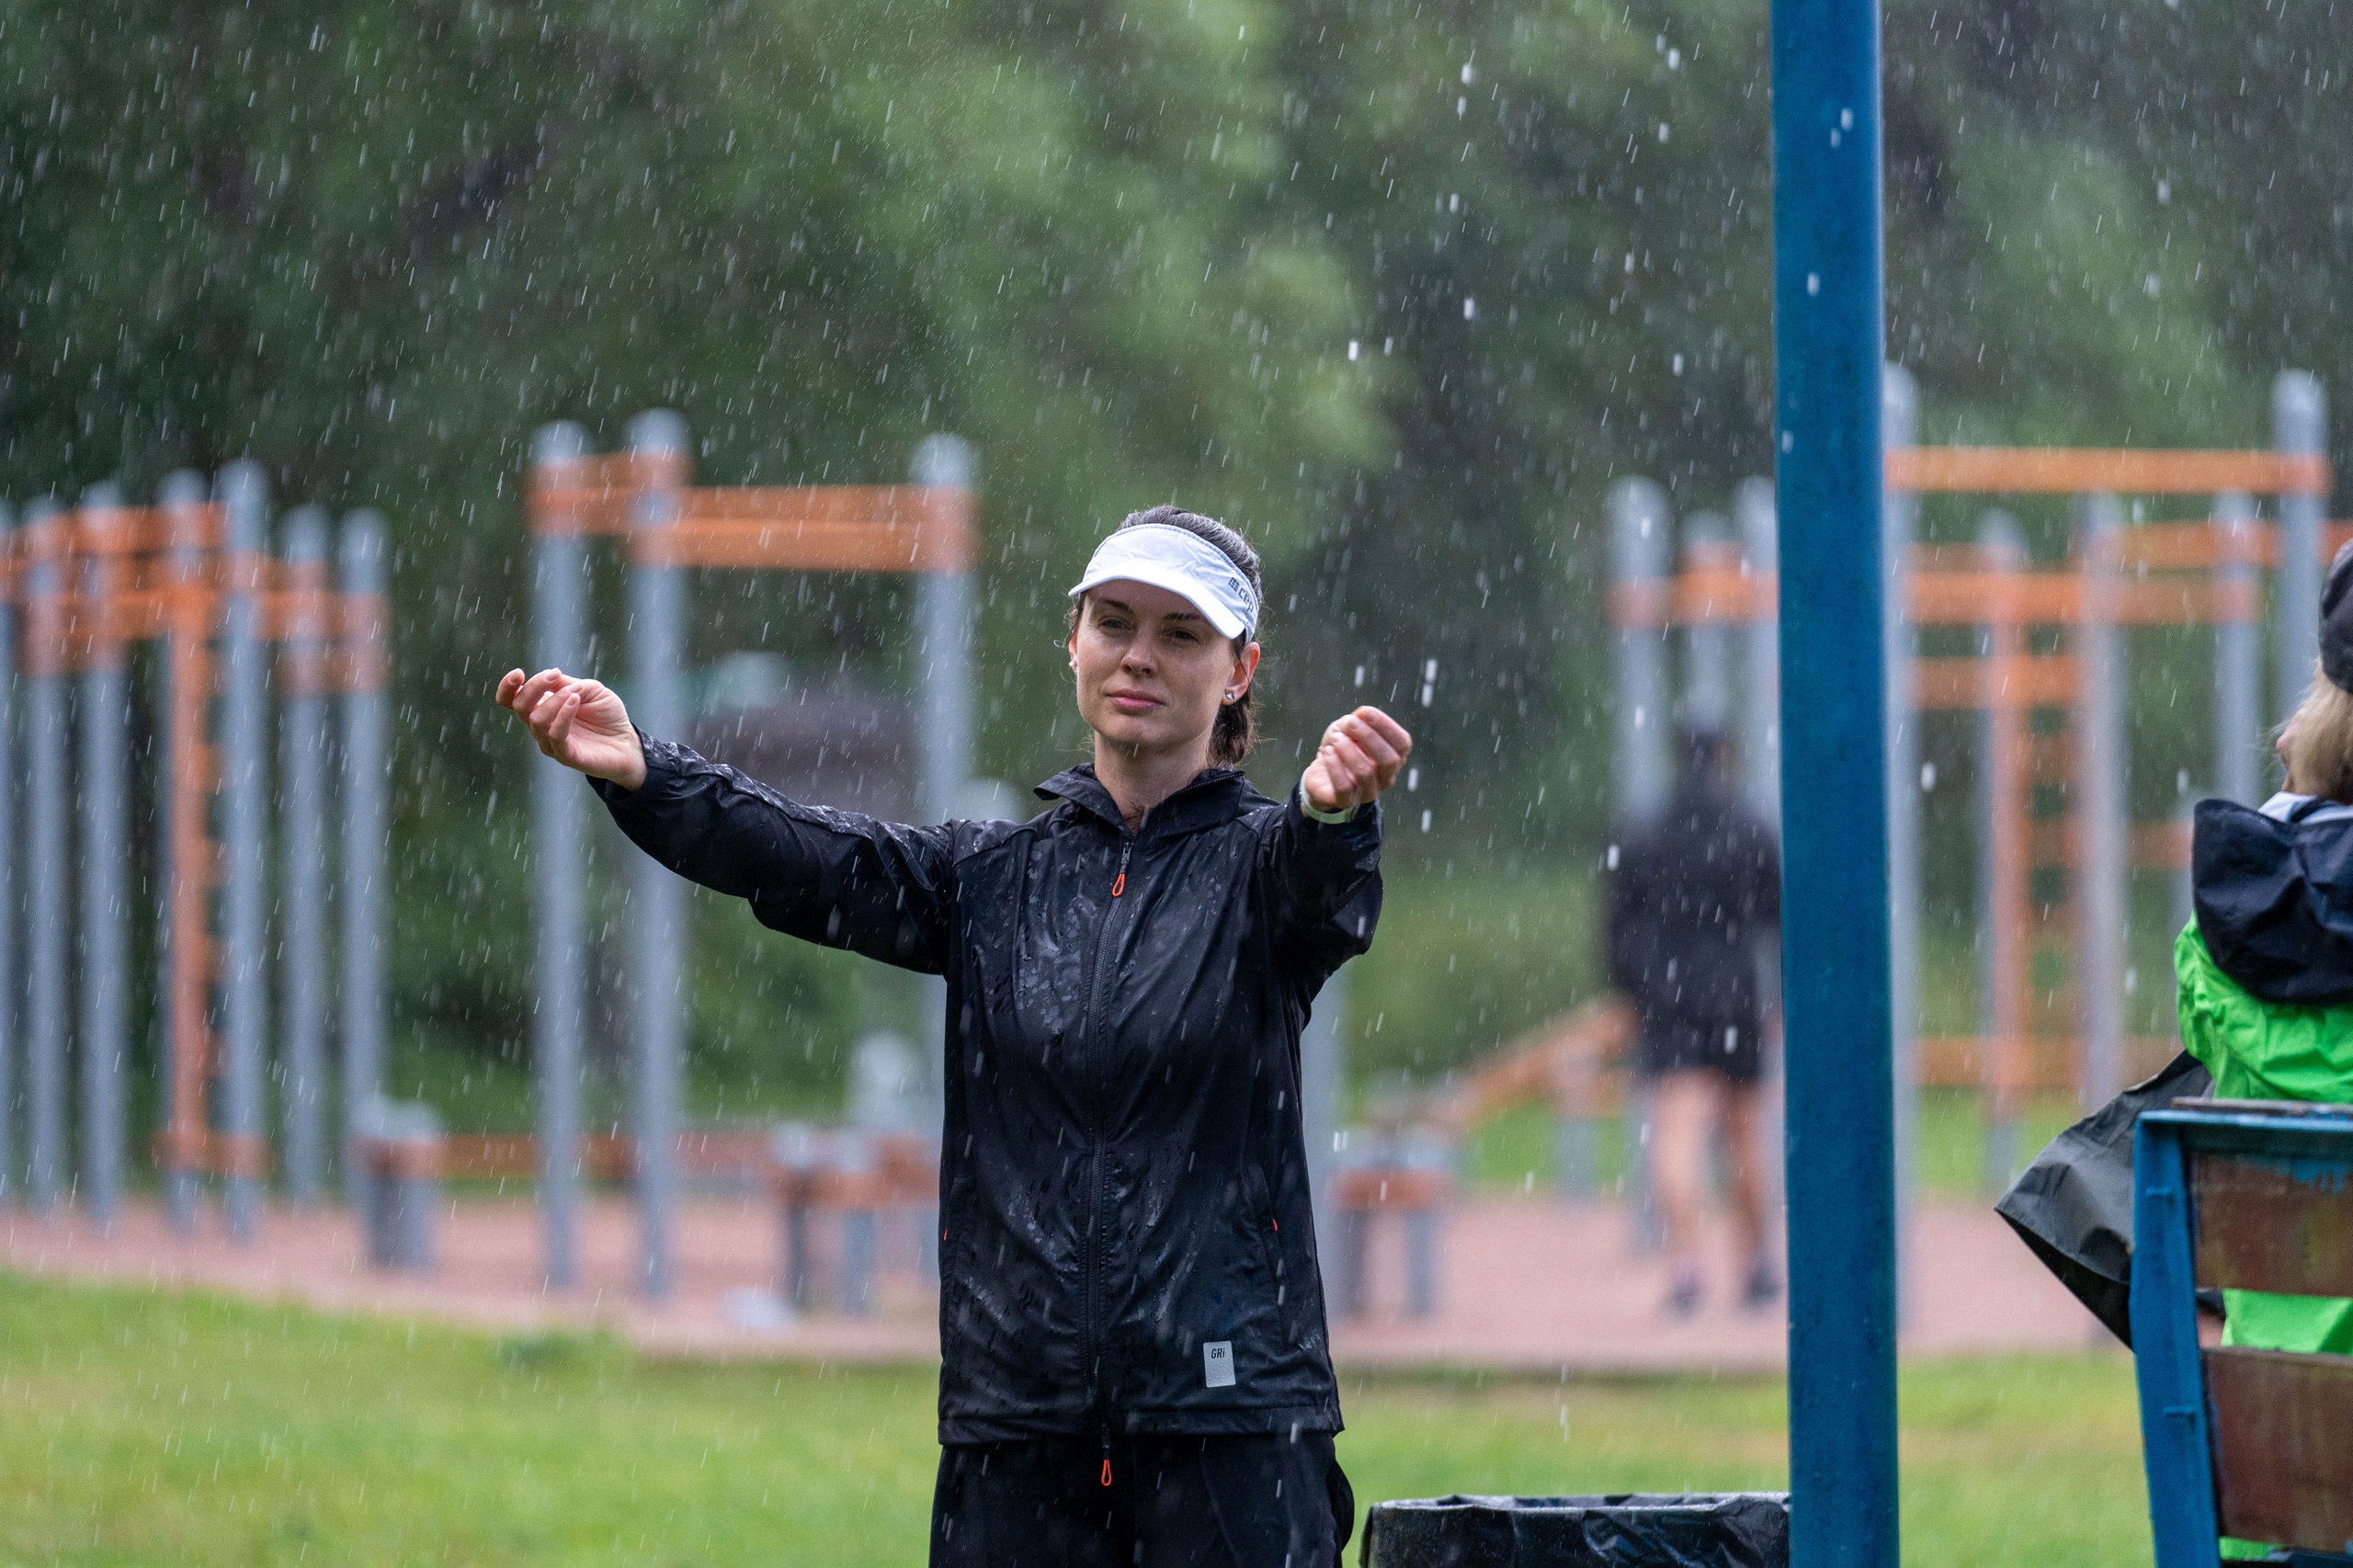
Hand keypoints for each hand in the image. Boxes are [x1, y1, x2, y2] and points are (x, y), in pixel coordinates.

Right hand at [494, 667, 647, 789]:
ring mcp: (551, 743)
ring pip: (536, 720)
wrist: (627, 742)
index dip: (507, 687)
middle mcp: (540, 726)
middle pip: (519, 706)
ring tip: (576, 692)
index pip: (510, 700)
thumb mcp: (591, 689)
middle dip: (534, 687)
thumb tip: (551, 677)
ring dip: (555, 699)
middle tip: (555, 675)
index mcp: (541, 708)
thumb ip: (568, 683)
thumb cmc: (607, 714)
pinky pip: (555, 735)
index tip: (519, 673)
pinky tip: (575, 700)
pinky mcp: (566, 755)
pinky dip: (563, 714)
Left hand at [1302, 706, 1411, 814]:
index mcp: (1394, 758)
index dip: (1386, 726)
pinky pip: (1344, 786)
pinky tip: (1327, 751)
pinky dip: (1334, 765)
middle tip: (1349, 723)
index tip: (1366, 712)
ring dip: (1349, 750)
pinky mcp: (1346, 801)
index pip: (1402, 743)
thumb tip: (1362, 715)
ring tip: (1335, 737)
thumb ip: (1357, 720)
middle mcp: (1386, 777)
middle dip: (1369, 737)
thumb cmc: (1341, 748)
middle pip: (1389, 760)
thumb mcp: (1347, 728)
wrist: (1321, 774)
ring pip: (1366, 773)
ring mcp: (1368, 792)